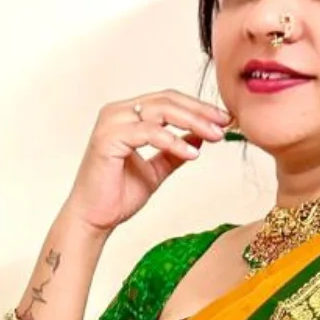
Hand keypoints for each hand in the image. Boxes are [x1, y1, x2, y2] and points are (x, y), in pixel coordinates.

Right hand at [62, 92, 232, 234]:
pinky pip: (149, 132)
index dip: (198, 107)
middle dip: (200, 111)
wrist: (94, 219)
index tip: (223, 119)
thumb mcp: (156, 170)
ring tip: (215, 136)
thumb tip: (200, 138)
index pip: (168, 100)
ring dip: (193, 122)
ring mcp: (111, 122)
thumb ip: (174, 152)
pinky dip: (173, 141)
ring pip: (160, 111)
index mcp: (127, 115)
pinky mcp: (108, 138)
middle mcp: (117, 112)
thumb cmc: (117, 195)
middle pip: (168, 100)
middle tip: (225, 124)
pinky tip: (192, 154)